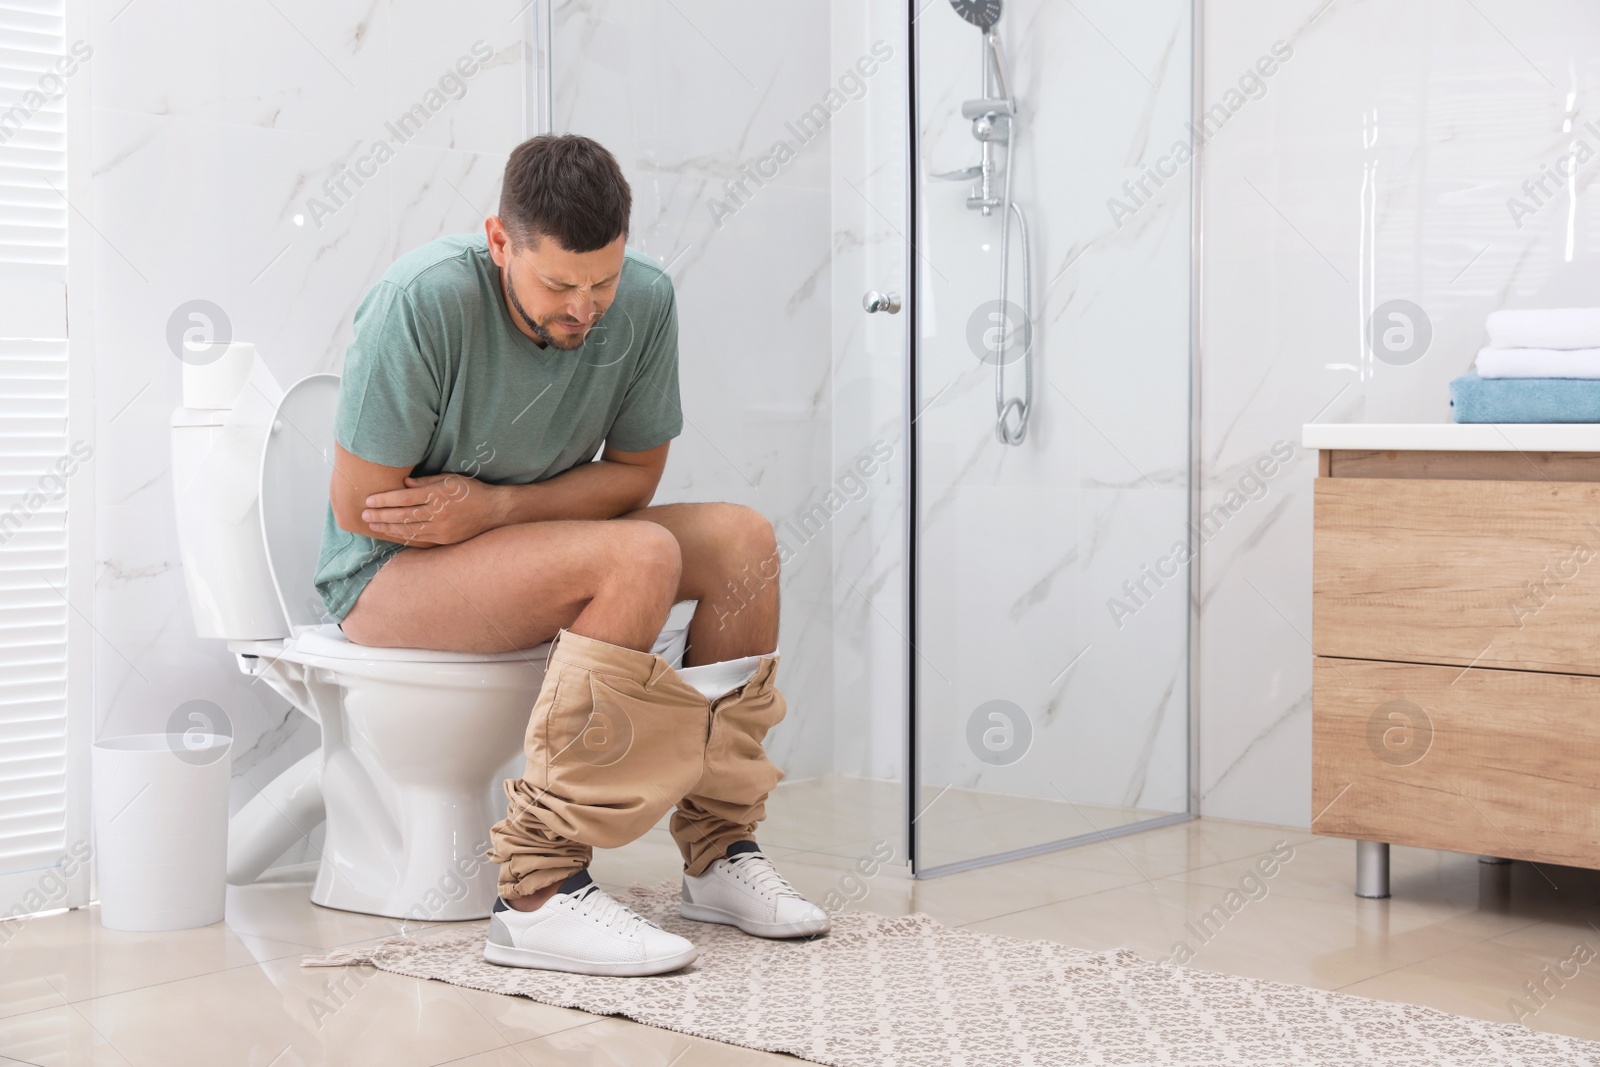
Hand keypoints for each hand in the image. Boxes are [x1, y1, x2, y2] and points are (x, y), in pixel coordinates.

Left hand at [360, 472, 507, 545]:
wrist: (495, 511)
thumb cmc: (472, 490)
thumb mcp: (450, 479)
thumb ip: (427, 481)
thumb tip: (404, 483)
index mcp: (437, 495)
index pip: (404, 498)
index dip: (384, 500)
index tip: (369, 501)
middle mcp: (438, 513)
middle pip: (402, 515)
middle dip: (380, 515)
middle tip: (364, 515)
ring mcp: (441, 528)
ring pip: (408, 529)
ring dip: (388, 528)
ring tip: (373, 525)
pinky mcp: (445, 539)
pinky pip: (419, 538)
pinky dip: (403, 536)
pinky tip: (392, 533)